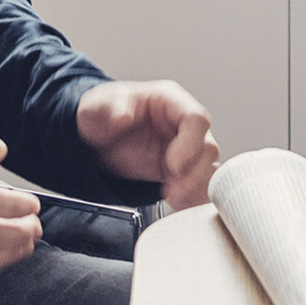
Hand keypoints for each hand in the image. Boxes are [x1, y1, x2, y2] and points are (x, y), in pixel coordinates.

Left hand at [76, 79, 218, 208]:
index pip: (196, 118)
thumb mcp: (96, 107)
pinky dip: (194, 198)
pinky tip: (178, 203)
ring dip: (195, 188)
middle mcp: (183, 124)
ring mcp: (186, 148)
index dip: (190, 144)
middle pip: (208, 147)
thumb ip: (108, 107)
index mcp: (169, 101)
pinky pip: (201, 185)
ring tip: (173, 197)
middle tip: (171, 189)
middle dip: (193, 173)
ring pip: (209, 169)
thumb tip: (123, 116)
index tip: (172, 165)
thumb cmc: (103, 115)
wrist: (98, 140)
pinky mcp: (183, 170)